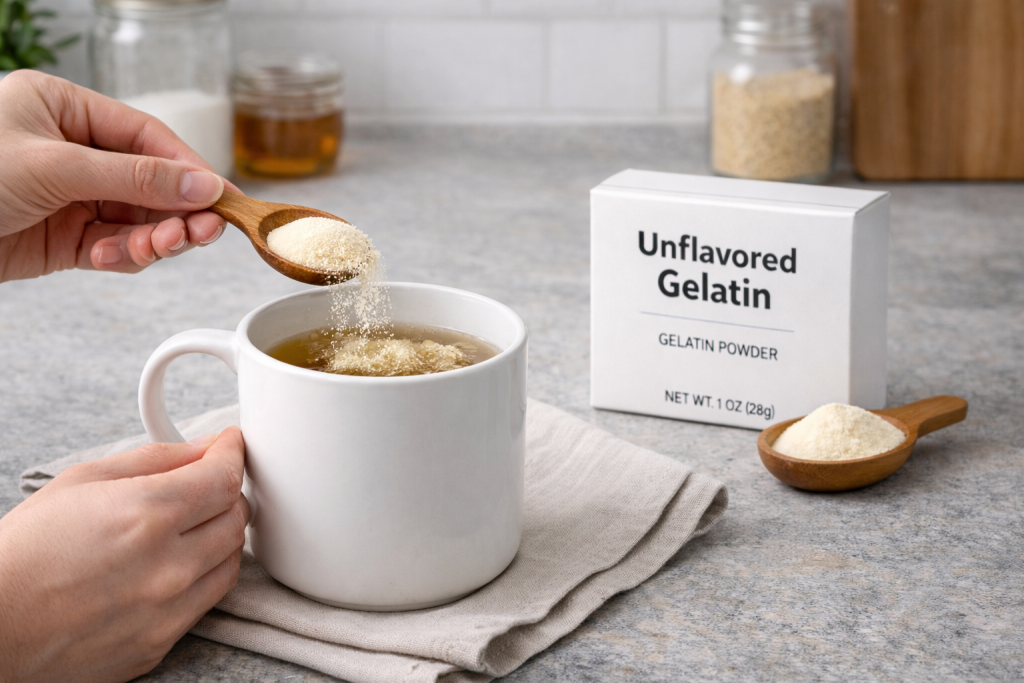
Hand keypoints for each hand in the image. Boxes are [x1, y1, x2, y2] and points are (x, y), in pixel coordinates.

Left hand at [0, 70, 236, 282]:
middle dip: (175, 209)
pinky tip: (115, 257)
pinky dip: (125, 255)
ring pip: (138, 218)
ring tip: (158, 248)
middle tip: (201, 232)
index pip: (145, 136)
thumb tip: (202, 184)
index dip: (187, 167)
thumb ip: (134, 177)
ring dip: (153, 238)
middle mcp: (72, 151)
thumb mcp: (54, 168)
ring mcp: (71, 197)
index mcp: (64, 109)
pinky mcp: (66, 238)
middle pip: (150, 181)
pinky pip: (116, 246)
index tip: (219, 196)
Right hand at [0, 428, 248, 682]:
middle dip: (227, 492)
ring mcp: (167, 611)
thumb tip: (203, 450)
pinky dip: (203, 575)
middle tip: (207, 483)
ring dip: (221, 535)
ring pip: (232, 561)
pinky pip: (207, 601)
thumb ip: (155, 460)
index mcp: (147, 515)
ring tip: (190, 524)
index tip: (230, 446)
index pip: (225, 478)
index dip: (232, 454)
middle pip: (236, 518)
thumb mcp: (82, 481)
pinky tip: (174, 564)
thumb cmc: (24, 552)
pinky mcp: (160, 644)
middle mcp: (167, 566)